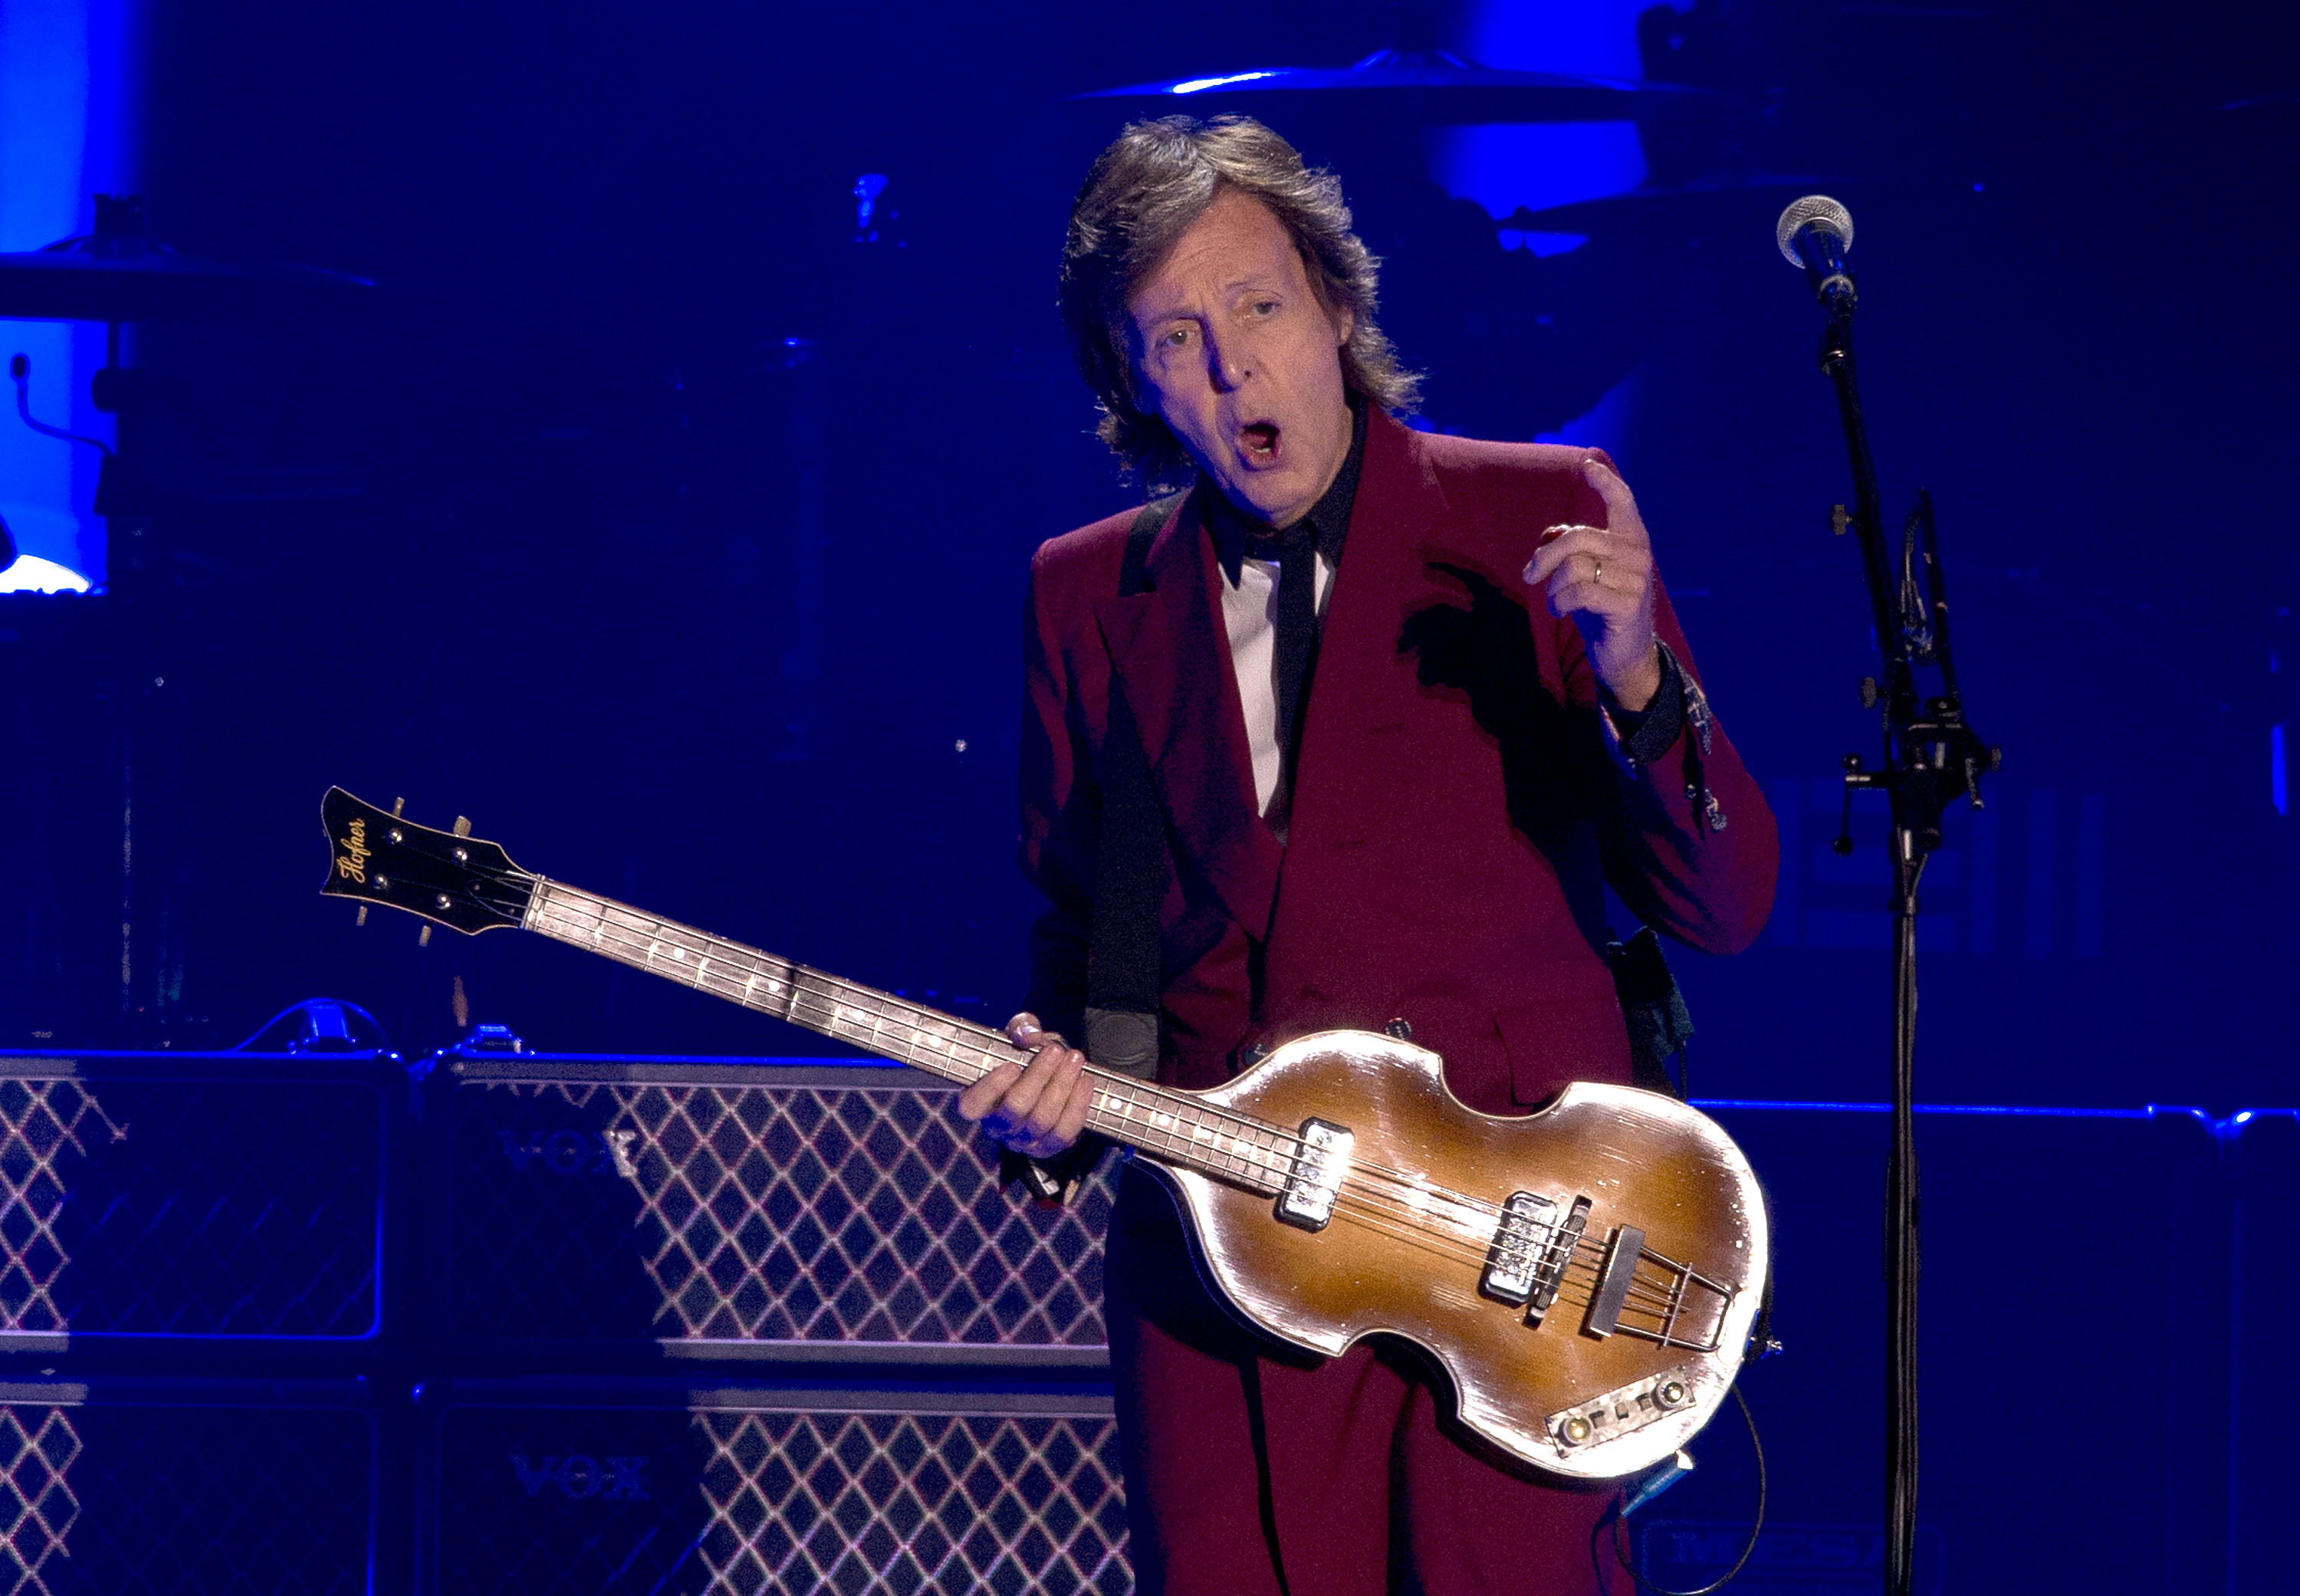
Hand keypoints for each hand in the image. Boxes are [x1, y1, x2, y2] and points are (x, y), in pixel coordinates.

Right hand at [956, 1012, 1090, 1159]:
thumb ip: (1021, 1028)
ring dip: (1062, 1086)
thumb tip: (1029, 1036)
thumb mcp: (1019, 1034)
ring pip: (1041, 1120)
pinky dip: (1077, 1106)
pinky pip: (1063, 1132)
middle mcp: (995, 1125)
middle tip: (1056, 1050)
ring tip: (1074, 1060)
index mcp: (977, 1100)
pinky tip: (1084, 1082)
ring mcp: (1020, 1140)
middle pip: (1015, 1108)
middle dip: (1039, 1076)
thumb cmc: (1025, 1054)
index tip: (1012, 1065)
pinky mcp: (1046, 1147)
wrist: (1048, 1074)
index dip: (992, 1088)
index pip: (973, 1105)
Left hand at [1520, 456, 1662, 710]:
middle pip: (1578, 538)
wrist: (1624, 653)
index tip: (1588, 465)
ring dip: (1553, 588)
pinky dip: (1560, 603)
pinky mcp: (1627, 605)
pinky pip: (1579, 592)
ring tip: (1555, 602)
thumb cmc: (1600, 606)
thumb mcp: (1587, 572)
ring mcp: (1636, 580)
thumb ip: (1574, 550)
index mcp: (1631, 539)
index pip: (1623, 502)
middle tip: (1529, 576)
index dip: (1605, 482)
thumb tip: (1549, 537)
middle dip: (1544, 557)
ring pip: (1574, 567)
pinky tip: (1561, 612)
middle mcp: (1638, 554)